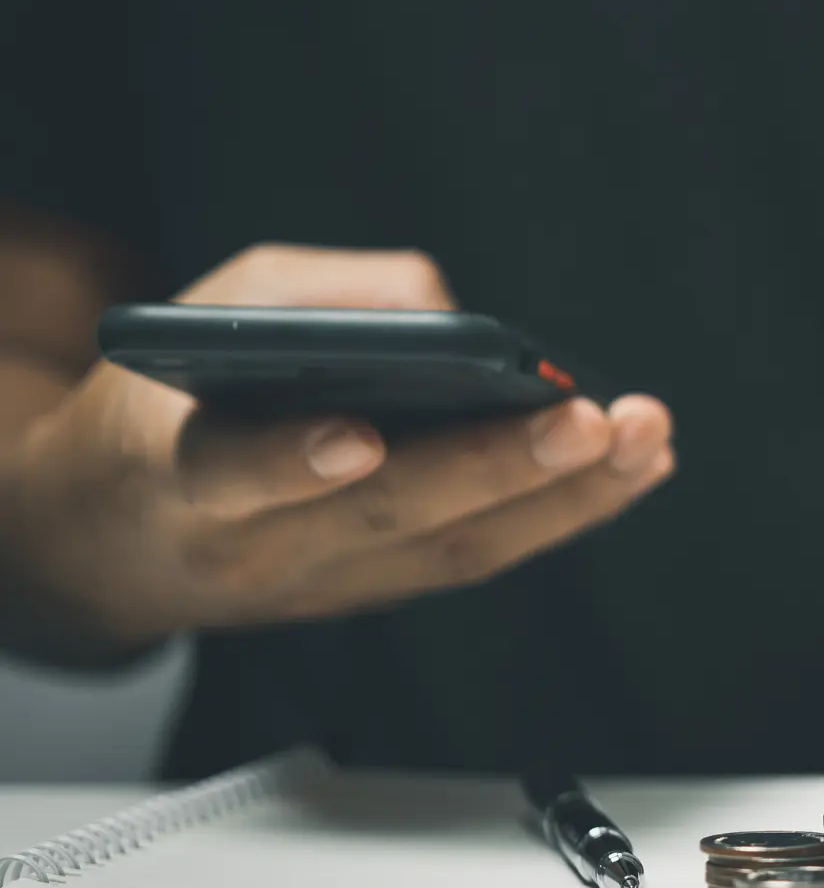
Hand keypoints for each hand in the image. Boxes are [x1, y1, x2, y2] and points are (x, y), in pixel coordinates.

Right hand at [0, 244, 673, 647]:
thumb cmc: (173, 398)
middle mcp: (255, 547)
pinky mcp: (384, 591)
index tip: (357, 435)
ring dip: (565, 497)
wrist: (115, 542)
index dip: (290, 463)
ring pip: (454, 550)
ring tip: (644, 437)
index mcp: (176, 471)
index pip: (226, 474)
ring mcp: (328, 584)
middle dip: (493, 467)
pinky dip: (566, 510)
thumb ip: (316, 296)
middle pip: (381, 517)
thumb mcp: (211, 313)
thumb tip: (444, 309)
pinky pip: (484, 555)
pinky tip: (634, 466)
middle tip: (587, 419)